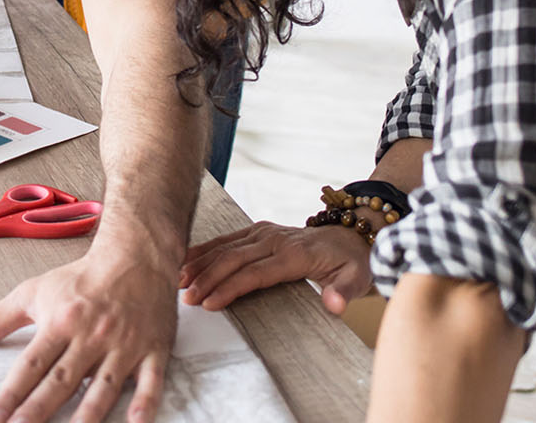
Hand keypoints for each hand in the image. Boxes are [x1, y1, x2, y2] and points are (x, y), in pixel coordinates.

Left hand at [0, 249, 176, 422]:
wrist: (135, 256)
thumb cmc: (83, 278)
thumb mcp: (32, 293)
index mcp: (61, 322)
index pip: (31, 366)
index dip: (11, 394)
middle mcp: (90, 337)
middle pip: (62, 381)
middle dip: (40, 410)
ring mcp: (123, 345)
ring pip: (105, 386)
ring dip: (88, 413)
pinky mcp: (153, 350)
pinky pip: (151, 380)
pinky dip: (146, 403)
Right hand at [179, 221, 372, 314]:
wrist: (353, 235)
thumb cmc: (352, 262)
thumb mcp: (357, 278)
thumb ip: (344, 292)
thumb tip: (334, 305)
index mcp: (294, 254)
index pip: (255, 273)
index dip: (230, 288)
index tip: (209, 303)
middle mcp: (275, 239)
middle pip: (234, 259)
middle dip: (207, 278)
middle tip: (187, 298)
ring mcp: (265, 231)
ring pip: (226, 247)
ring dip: (201, 263)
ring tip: (178, 279)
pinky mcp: (258, 230)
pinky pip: (227, 239)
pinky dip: (205, 249)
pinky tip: (186, 259)